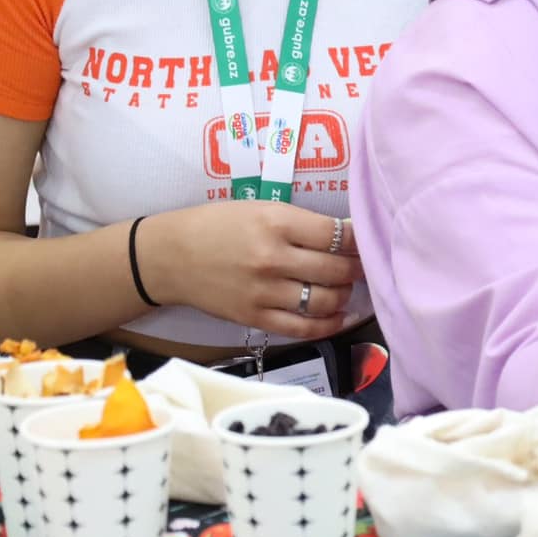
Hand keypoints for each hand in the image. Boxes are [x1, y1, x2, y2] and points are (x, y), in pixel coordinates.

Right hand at [140, 204, 363, 339]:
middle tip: (364, 265)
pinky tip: (338, 315)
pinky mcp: (255, 318)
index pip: (336, 235)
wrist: (170, 257)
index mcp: (276, 222)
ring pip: (326, 300)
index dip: (360, 239)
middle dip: (358, 268)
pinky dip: (328, 324)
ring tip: (347, 287)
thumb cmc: (217, 225)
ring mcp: (264, 292)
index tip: (367, 240)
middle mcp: (273, 258)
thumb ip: (301, 223)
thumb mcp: (260, 208)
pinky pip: (303, 328)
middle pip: (337, 269)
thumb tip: (347, 236)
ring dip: (345, 295)